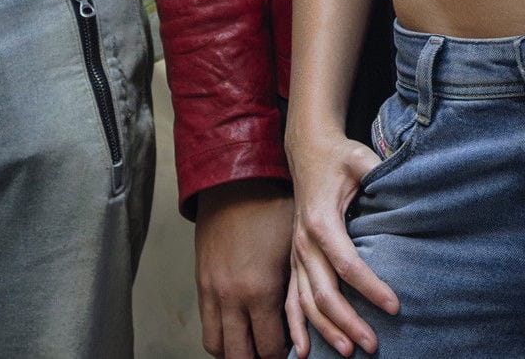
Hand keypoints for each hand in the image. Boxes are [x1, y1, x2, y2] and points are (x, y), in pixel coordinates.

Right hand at [195, 180, 294, 358]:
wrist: (232, 183)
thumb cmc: (271, 209)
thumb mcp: (297, 246)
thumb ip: (303, 284)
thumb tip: (323, 310)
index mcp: (261, 290)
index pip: (271, 347)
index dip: (285, 355)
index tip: (298, 352)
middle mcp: (232, 298)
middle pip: (242, 355)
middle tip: (277, 354)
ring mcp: (213, 293)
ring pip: (219, 347)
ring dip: (237, 353)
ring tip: (255, 348)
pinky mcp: (202, 285)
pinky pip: (207, 327)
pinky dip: (221, 338)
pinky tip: (239, 332)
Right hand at [285, 131, 397, 356]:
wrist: (308, 151)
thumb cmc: (340, 156)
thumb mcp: (362, 158)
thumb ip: (379, 170)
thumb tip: (410, 181)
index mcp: (321, 221)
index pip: (347, 263)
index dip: (371, 287)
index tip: (395, 306)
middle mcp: (303, 242)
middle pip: (324, 292)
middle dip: (349, 321)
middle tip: (373, 344)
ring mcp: (295, 254)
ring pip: (306, 302)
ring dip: (326, 330)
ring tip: (349, 352)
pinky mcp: (293, 260)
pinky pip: (290, 299)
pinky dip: (296, 326)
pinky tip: (305, 351)